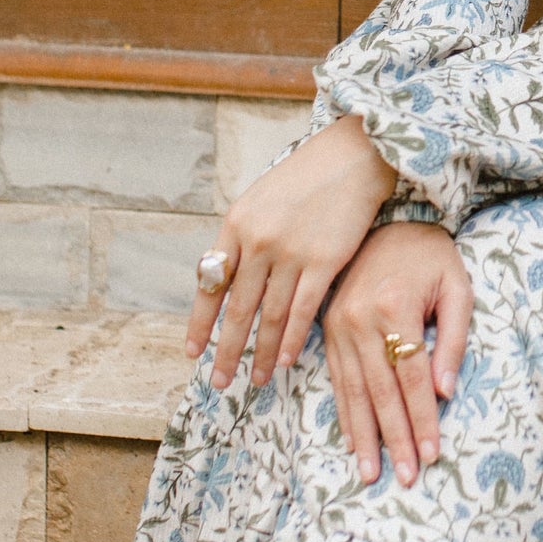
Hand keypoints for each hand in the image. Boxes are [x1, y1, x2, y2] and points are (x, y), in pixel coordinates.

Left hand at [186, 115, 392, 389]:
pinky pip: (302, 310)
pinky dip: (291, 339)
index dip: (200, 323)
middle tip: (220, 382)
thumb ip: (241, 239)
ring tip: (255, 380)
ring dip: (261, 352)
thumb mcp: (258, 201)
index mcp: (235, 226)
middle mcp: (258, 242)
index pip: (210, 285)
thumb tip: (222, 280)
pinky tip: (284, 359)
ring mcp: (291, 253)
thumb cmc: (304, 180)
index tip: (192, 353)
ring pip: (270, 316)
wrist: (350, 159)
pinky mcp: (324, 261)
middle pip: (238, 309)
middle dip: (227, 351)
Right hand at [323, 221, 472, 488]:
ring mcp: (338, 325)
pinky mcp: (327, 329)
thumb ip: (452, 339)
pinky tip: (354, 440)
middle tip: (404, 477)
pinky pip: (337, 379)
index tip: (432, 454)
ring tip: (372, 474)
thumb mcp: (456, 288)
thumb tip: (445, 392)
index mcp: (394, 306)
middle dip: (394, 439)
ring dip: (365, 436)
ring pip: (354, 392)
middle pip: (380, 392)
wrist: (387, 222)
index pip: (412, 376)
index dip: (423, 418)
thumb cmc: (431, 257)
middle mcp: (360, 318)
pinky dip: (346, 413)